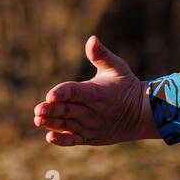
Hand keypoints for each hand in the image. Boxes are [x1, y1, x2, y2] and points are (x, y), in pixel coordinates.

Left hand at [33, 35, 158, 145]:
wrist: (141, 114)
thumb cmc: (126, 86)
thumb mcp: (117, 67)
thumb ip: (101, 55)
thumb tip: (92, 39)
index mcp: (97, 93)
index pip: (76, 92)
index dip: (62, 93)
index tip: (50, 95)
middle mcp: (93, 111)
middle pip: (68, 110)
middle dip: (52, 110)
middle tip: (38, 110)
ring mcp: (91, 126)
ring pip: (68, 125)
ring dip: (52, 123)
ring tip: (38, 120)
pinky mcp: (89, 136)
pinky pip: (74, 140)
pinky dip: (62, 140)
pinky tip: (50, 137)